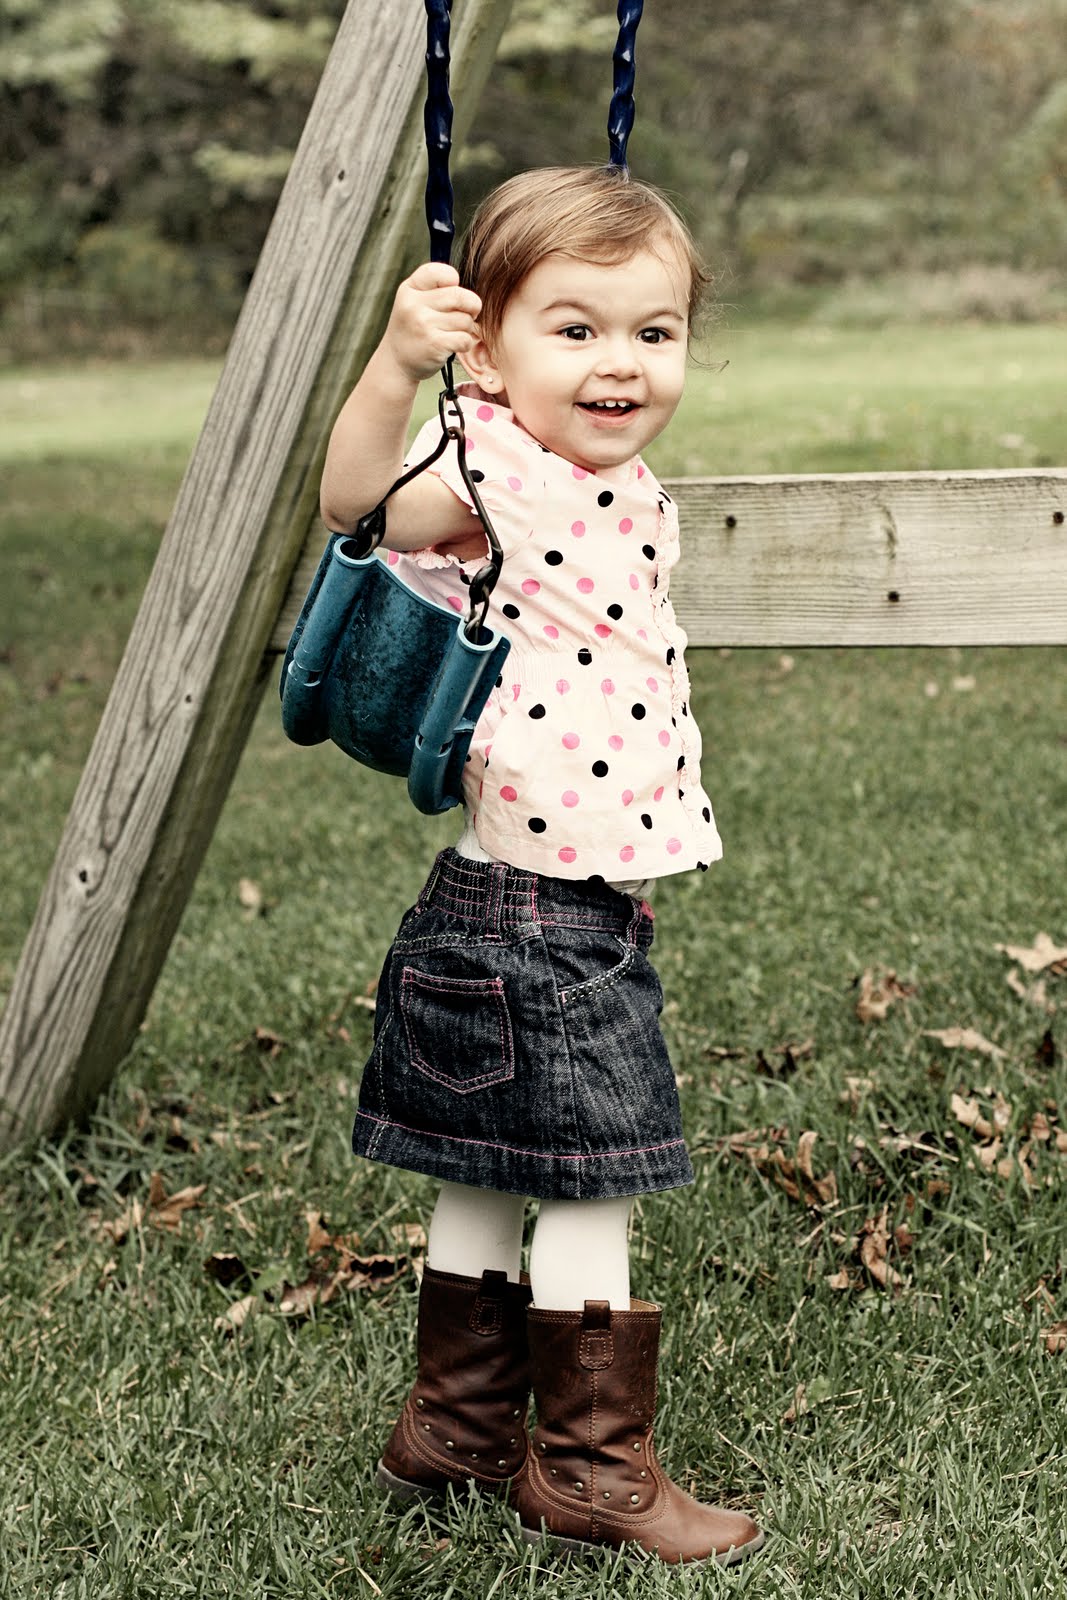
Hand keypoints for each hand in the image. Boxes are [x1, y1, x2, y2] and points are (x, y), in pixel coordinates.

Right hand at [383, 263, 481, 382]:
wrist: (396, 362)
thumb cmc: (413, 328)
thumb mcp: (414, 301)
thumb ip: (437, 290)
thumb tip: (471, 297)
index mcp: (410, 288)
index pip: (443, 273)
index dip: (455, 282)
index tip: (451, 296)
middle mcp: (414, 304)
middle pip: (461, 296)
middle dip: (470, 307)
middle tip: (464, 315)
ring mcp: (423, 324)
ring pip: (465, 320)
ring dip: (466, 328)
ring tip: (451, 332)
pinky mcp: (435, 344)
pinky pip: (465, 338)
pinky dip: (465, 343)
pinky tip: (453, 345)